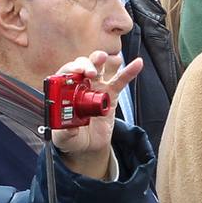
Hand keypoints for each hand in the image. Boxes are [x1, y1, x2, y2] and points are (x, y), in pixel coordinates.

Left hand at [49, 52, 142, 177]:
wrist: (88, 145)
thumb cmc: (72, 138)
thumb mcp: (64, 138)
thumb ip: (65, 133)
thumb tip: (70, 128)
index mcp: (65, 92)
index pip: (66, 74)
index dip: (71, 69)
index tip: (77, 72)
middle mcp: (80, 85)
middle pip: (82, 66)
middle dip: (86, 64)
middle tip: (90, 72)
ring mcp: (97, 87)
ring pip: (99, 68)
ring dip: (100, 60)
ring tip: (104, 57)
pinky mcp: (111, 94)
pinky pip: (120, 81)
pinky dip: (129, 71)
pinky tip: (137, 63)